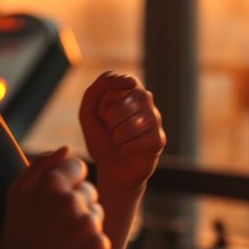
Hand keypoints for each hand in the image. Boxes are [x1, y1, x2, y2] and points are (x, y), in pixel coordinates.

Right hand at [0, 147, 110, 248]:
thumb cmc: (18, 238)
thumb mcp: (17, 195)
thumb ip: (40, 165)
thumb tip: (66, 149)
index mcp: (53, 184)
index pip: (77, 166)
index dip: (65, 183)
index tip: (53, 203)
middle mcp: (73, 200)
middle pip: (89, 191)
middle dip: (75, 204)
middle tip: (54, 227)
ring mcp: (88, 224)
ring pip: (96, 213)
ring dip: (83, 224)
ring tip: (62, 242)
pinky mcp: (100, 246)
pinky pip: (101, 237)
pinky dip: (89, 246)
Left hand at [79, 72, 165, 190]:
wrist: (110, 167)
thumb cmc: (100, 135)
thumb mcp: (89, 109)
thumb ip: (100, 87)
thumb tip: (130, 81)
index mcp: (128, 87)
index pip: (113, 84)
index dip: (102, 105)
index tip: (103, 114)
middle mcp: (145, 98)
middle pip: (118, 109)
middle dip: (108, 124)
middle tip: (111, 130)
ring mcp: (155, 118)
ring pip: (129, 126)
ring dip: (116, 138)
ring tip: (118, 141)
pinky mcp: (159, 139)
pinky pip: (137, 142)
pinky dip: (124, 150)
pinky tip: (126, 151)